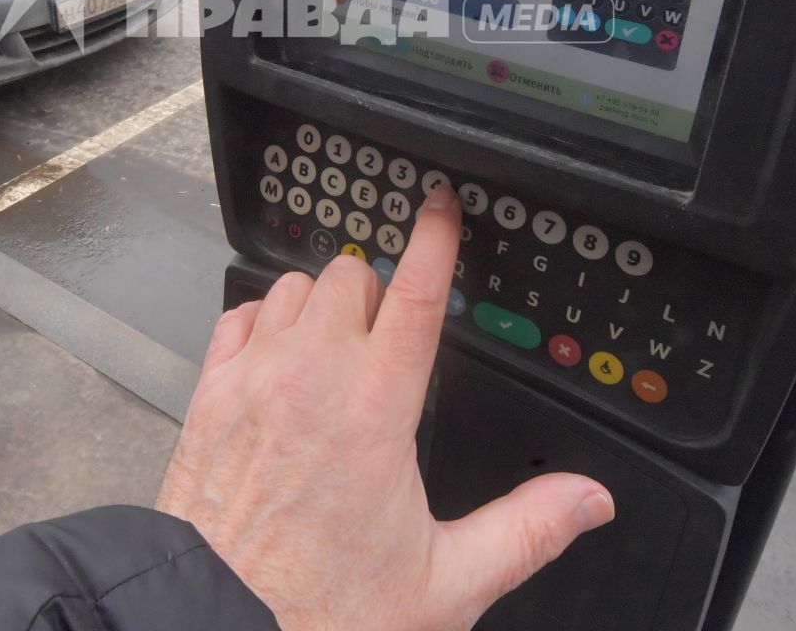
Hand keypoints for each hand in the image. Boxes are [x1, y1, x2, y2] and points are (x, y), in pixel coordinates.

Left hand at [157, 188, 614, 629]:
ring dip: (322, 303)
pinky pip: (239, 316)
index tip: (442, 207)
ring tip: (341, 344)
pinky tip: (280, 357)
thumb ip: (525, 531)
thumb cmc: (321, 614)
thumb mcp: (446, 584)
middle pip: (352, 276)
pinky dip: (265, 321)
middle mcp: (310, 378)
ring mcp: (253, 381)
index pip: (416, 291)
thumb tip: (587, 500)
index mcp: (376, 408)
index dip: (435, 238)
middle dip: (381, 291)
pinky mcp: (208, 398)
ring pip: (294, 287)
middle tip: (395, 333)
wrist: (219, 629)